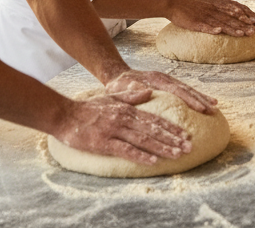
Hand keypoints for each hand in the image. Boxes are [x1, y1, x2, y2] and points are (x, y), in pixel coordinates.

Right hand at [50, 91, 191, 165]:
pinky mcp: (103, 143)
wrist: (65, 115)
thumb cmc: (89, 108)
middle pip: (153, 130)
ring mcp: (114, 130)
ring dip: (162, 148)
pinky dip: (140, 156)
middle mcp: (124, 118)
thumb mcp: (111, 98)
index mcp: (127, 109)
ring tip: (177, 154)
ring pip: (143, 140)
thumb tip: (149, 92)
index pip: (154, 118)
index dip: (171, 127)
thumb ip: (131, 96)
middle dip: (173, 139)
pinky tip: (153, 161)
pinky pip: (126, 150)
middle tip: (189, 147)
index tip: (185, 134)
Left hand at [105, 69, 216, 115]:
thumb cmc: (118, 86)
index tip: (201, 108)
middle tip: (214, 110)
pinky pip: (185, 91)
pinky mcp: (168, 84)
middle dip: (200, 100)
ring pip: (188, 89)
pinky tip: (205, 103)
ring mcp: (168, 80)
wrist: (117, 75)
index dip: (189, 99)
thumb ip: (131, 90)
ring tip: (215, 107)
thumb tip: (140, 89)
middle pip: (186, 89)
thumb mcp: (121, 89)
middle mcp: (165, 78)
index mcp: (156, 80)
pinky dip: (196, 97)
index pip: (176, 90)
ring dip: (201, 98)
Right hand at [169, 0, 254, 35]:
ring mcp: (204, 18)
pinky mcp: (195, 23)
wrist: (173, 5)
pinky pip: (205, 27)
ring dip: (232, 29)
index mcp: (216, 9)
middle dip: (243, 25)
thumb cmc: (189, 10)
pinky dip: (212, 29)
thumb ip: (215, 15)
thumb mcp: (205, 10)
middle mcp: (213, 12)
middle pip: (230, 20)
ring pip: (221, 24)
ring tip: (243, 33)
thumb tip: (224, 23)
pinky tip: (219, 31)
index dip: (245, 18)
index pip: (233, 14)